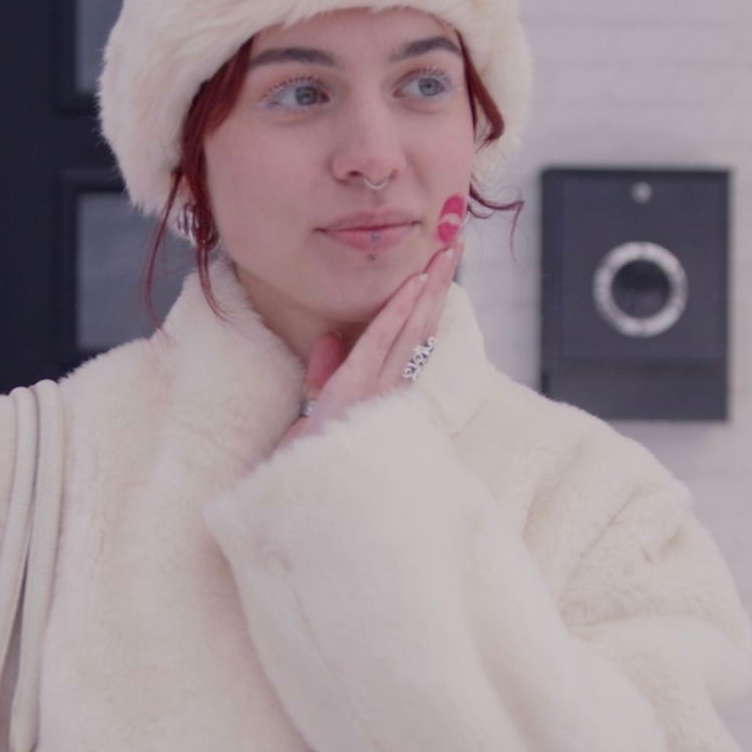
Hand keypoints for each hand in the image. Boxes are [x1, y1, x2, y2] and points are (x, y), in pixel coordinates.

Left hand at [275, 232, 463, 452]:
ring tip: (445, 253)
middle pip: (417, 329)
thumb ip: (324, 378)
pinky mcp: (358, 397)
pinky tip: (414, 286)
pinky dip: (398, 316)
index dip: (422, 303)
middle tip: (454, 245)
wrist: (296, 506)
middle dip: (435, 286)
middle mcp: (383, 393)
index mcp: (375, 397)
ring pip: (409, 333)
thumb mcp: (311, 417)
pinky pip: (380, 347)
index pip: (403, 340)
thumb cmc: (304, 469)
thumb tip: (330, 340)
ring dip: (428, 291)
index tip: (435, 269)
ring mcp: (375, 394)